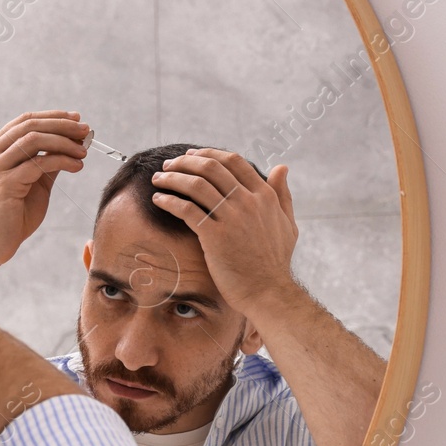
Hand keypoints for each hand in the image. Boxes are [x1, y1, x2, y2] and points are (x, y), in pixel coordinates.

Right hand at [0, 111, 89, 268]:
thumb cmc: (12, 214)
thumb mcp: (34, 181)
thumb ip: (48, 161)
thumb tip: (72, 143)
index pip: (26, 121)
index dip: (54, 117)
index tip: (77, 119)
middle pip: (31, 126)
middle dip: (62, 126)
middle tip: (86, 130)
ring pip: (34, 140)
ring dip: (64, 142)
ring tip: (83, 150)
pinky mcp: (4, 184)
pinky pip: (38, 164)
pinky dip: (61, 160)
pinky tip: (77, 165)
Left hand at [149, 150, 299, 313]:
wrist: (268, 291)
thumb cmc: (275, 262)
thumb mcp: (287, 223)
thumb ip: (282, 194)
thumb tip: (282, 167)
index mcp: (264, 195)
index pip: (233, 161)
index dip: (208, 153)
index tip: (191, 155)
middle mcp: (248, 201)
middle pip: (211, 168)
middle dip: (185, 162)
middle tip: (169, 165)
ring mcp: (231, 218)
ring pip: (196, 185)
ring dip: (172, 178)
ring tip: (158, 180)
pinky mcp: (214, 236)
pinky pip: (187, 209)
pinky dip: (169, 201)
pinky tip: (159, 200)